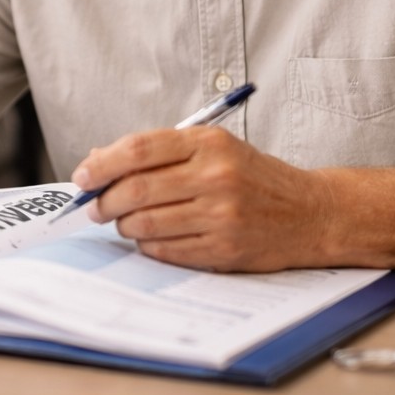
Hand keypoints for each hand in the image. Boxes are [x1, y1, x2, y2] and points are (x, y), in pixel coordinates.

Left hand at [73, 126, 337, 272]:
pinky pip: (165, 250)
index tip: (82, 176)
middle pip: (135, 190)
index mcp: (208, 143)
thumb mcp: (213, 148)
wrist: (311, 213)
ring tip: (125, 222)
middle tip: (95, 207)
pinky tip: (152, 238)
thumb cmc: (253, 177)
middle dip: (104, 201)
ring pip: (145, 223)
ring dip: (124, 226)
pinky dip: (148, 245)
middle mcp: (215, 176)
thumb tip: (97, 160)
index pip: (138, 149)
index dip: (101, 164)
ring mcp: (222, 216)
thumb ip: (159, 151)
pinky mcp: (225, 250)